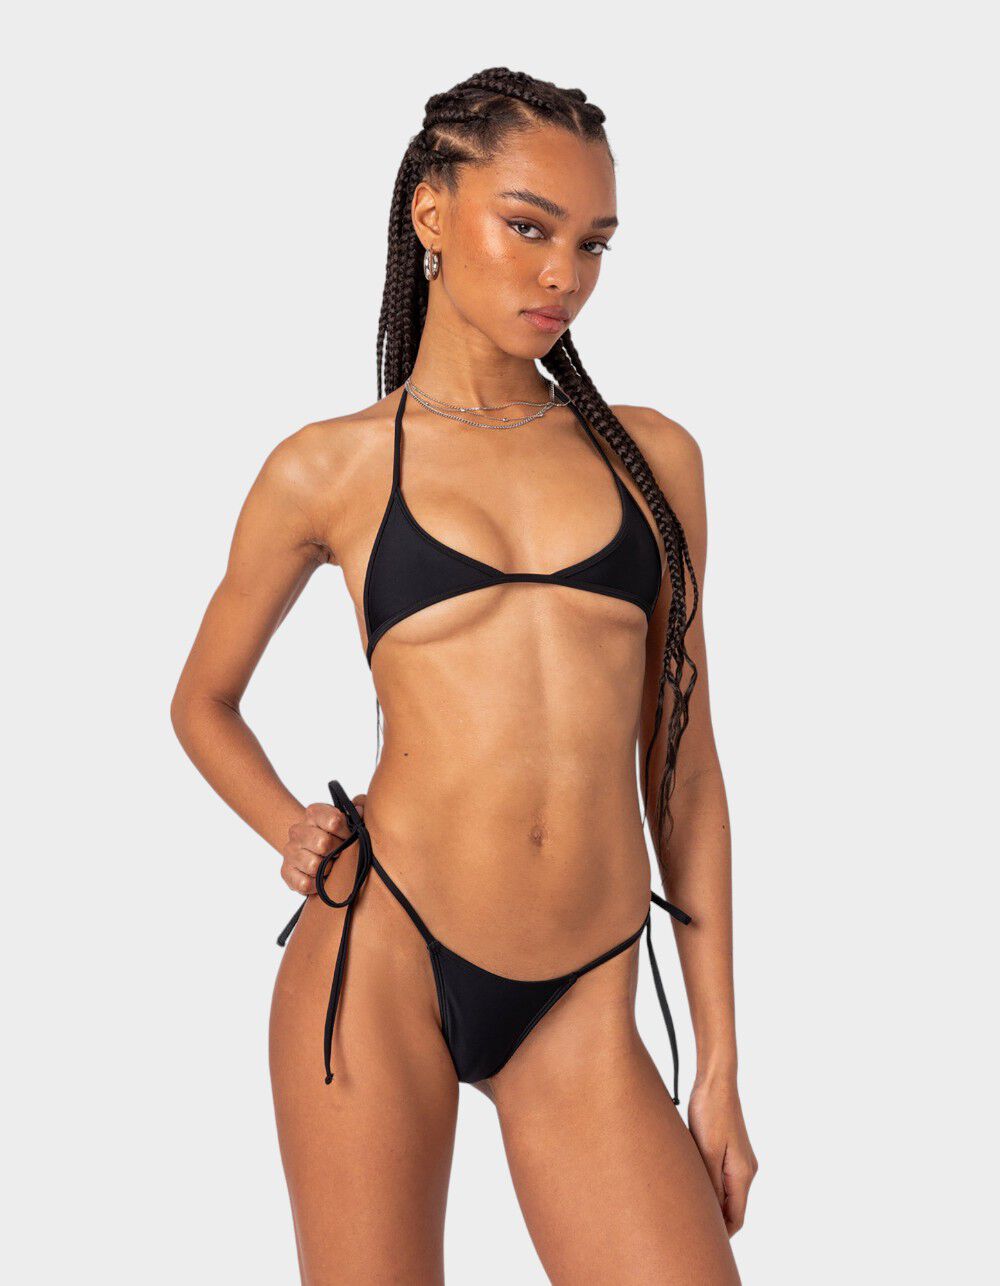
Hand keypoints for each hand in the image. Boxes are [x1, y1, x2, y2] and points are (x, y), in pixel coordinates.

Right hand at [280, 794, 366, 895]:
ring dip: (326, 869)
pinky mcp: (286, 871)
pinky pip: (304, 883)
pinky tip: (319, 878)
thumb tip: (360, 810)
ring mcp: (290, 850)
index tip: (349, 837)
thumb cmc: (335, 835)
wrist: (311, 849)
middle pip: (324, 844)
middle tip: (339, 854)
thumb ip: (357, 813)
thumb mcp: (348, 820)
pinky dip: (316, 885)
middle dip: (337, 852)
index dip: (346, 833)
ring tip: (329, 865)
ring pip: (314, 865)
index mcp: (314, 813)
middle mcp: (298, 830)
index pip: (334, 821)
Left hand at [687, 1075, 757, 1235]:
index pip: (736, 1217)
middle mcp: (746, 1169)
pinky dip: (710, 1186)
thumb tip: (709, 1212)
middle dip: (715, 1221)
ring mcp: (739, 1158)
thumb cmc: (710, 1112)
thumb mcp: (706, 1151)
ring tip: (687, 1208)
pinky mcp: (730, 1148)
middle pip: (733, 1207)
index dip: (721, 1233)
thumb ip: (710, 1183)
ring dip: (711, 1202)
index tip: (701, 1240)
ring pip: (727, 1192)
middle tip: (690, 1228)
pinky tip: (692, 1183)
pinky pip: (722, 1177)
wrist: (715, 1081)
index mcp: (742, 1173)